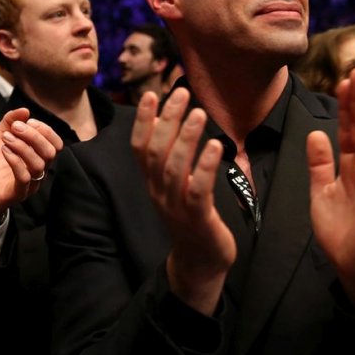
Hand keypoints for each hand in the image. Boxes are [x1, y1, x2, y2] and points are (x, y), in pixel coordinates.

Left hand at [0, 109, 62, 223]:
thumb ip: (8, 123)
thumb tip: (24, 110)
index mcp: (35, 157)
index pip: (55, 143)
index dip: (44, 129)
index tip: (25, 121)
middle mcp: (36, 171)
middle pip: (50, 152)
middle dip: (34, 135)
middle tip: (14, 128)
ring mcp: (28, 184)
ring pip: (39, 164)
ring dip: (22, 146)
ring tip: (5, 138)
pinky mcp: (16, 194)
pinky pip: (24, 178)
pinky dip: (15, 160)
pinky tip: (3, 151)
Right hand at [131, 89, 234, 315]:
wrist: (200, 261)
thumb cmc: (190, 216)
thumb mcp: (172, 183)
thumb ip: (165, 154)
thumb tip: (158, 119)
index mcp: (151, 182)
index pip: (139, 146)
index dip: (142, 121)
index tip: (150, 94)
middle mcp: (158, 191)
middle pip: (156, 151)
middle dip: (168, 120)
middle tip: (181, 93)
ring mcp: (175, 206)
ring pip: (174, 168)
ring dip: (186, 138)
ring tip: (198, 113)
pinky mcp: (197, 218)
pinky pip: (198, 190)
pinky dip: (204, 166)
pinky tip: (215, 146)